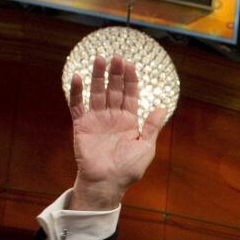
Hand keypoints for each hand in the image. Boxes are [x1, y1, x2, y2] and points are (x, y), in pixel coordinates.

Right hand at [68, 54, 167, 209]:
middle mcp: (112, 117)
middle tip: (116, 56)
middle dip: (115, 73)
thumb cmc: (128, 169)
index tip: (131, 64)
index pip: (130, 95)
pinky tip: (78, 76)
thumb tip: (163, 108)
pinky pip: (77, 105)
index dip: (130, 79)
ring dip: (97, 75)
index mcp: (129, 121)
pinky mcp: (82, 125)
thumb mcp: (145, 147)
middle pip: (114, 89)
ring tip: (99, 58)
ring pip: (97, 92)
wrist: (107, 183)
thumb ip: (152, 126)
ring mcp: (97, 119)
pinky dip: (76, 91)